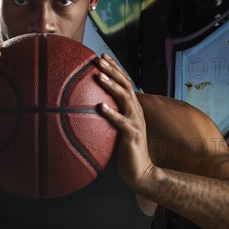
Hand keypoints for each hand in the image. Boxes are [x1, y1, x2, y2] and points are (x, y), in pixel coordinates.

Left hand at [97, 54, 154, 189]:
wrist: (140, 172)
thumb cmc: (126, 152)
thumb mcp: (116, 131)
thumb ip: (108, 119)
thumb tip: (88, 110)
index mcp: (132, 109)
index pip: (125, 83)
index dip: (115, 68)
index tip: (102, 56)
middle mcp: (136, 112)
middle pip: (126, 85)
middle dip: (112, 70)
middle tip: (98, 59)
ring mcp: (136, 122)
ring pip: (125, 98)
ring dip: (111, 85)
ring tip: (98, 75)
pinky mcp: (132, 135)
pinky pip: (121, 121)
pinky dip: (111, 112)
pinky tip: (100, 106)